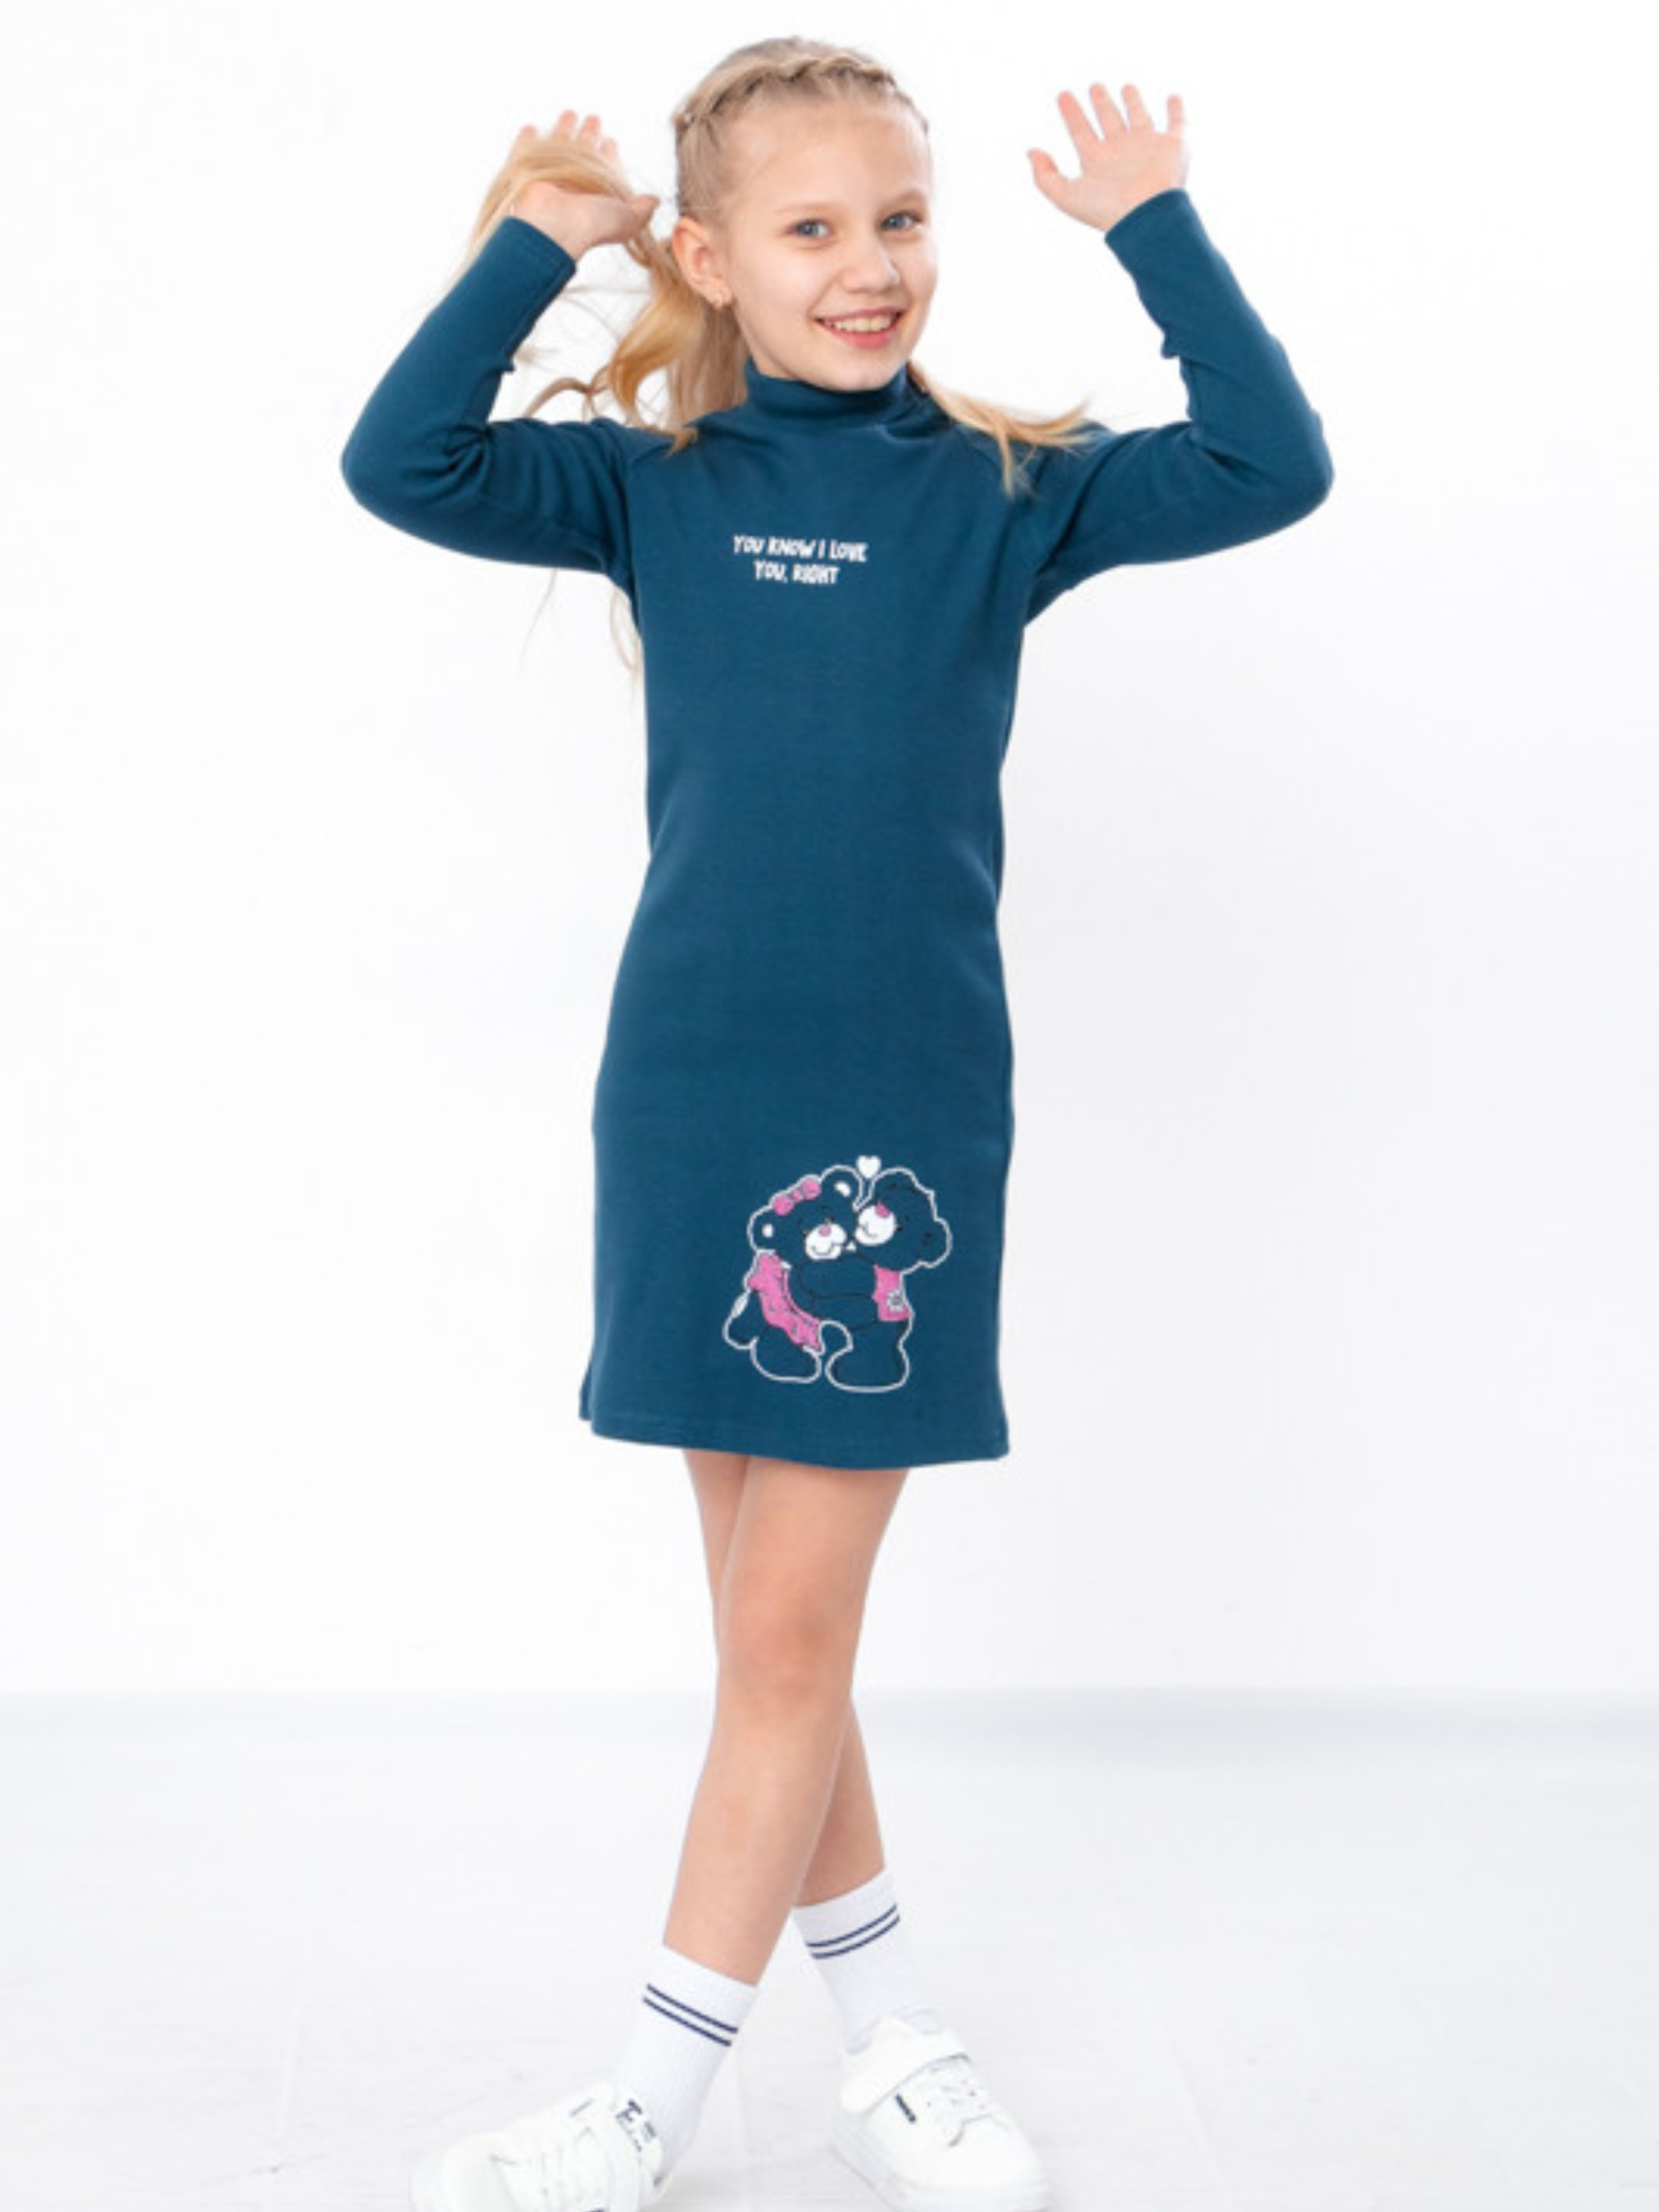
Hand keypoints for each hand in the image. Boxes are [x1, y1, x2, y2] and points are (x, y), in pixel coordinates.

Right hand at [498, 111, 659, 257]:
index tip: (611, 141)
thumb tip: (655, 201)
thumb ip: (642, 209)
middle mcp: (573, 185)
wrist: (554, 227)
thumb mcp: (627, 219)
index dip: (609, 155)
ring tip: (570, 113)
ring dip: (564, 129)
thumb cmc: (591, 225)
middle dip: (589, 135)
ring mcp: (549, 176)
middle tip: (594, 118)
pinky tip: (531, 128)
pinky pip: (526, 150)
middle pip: (582, 153)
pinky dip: (527, 139)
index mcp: (595, 194)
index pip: (604, 169)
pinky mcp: (527, 170)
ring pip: (557, 146)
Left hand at [1028, 83, 1187, 233]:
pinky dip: (1177, 110)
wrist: (1145, 215)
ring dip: (1132, 101)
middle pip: (1108, 120)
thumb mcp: (1065, 195)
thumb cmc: (1106, 209)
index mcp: (1097, 162)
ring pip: (1138, 116)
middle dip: (1100, 103)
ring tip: (1126, 86)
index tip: (1062, 95)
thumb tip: (1031, 152)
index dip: (1070, 113)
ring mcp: (1146, 147)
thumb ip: (1045, 176)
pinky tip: (1174, 97)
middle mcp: (1121, 152)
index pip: (1080, 132)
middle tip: (1094, 86)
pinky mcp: (1173, 146)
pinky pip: (1177, 123)